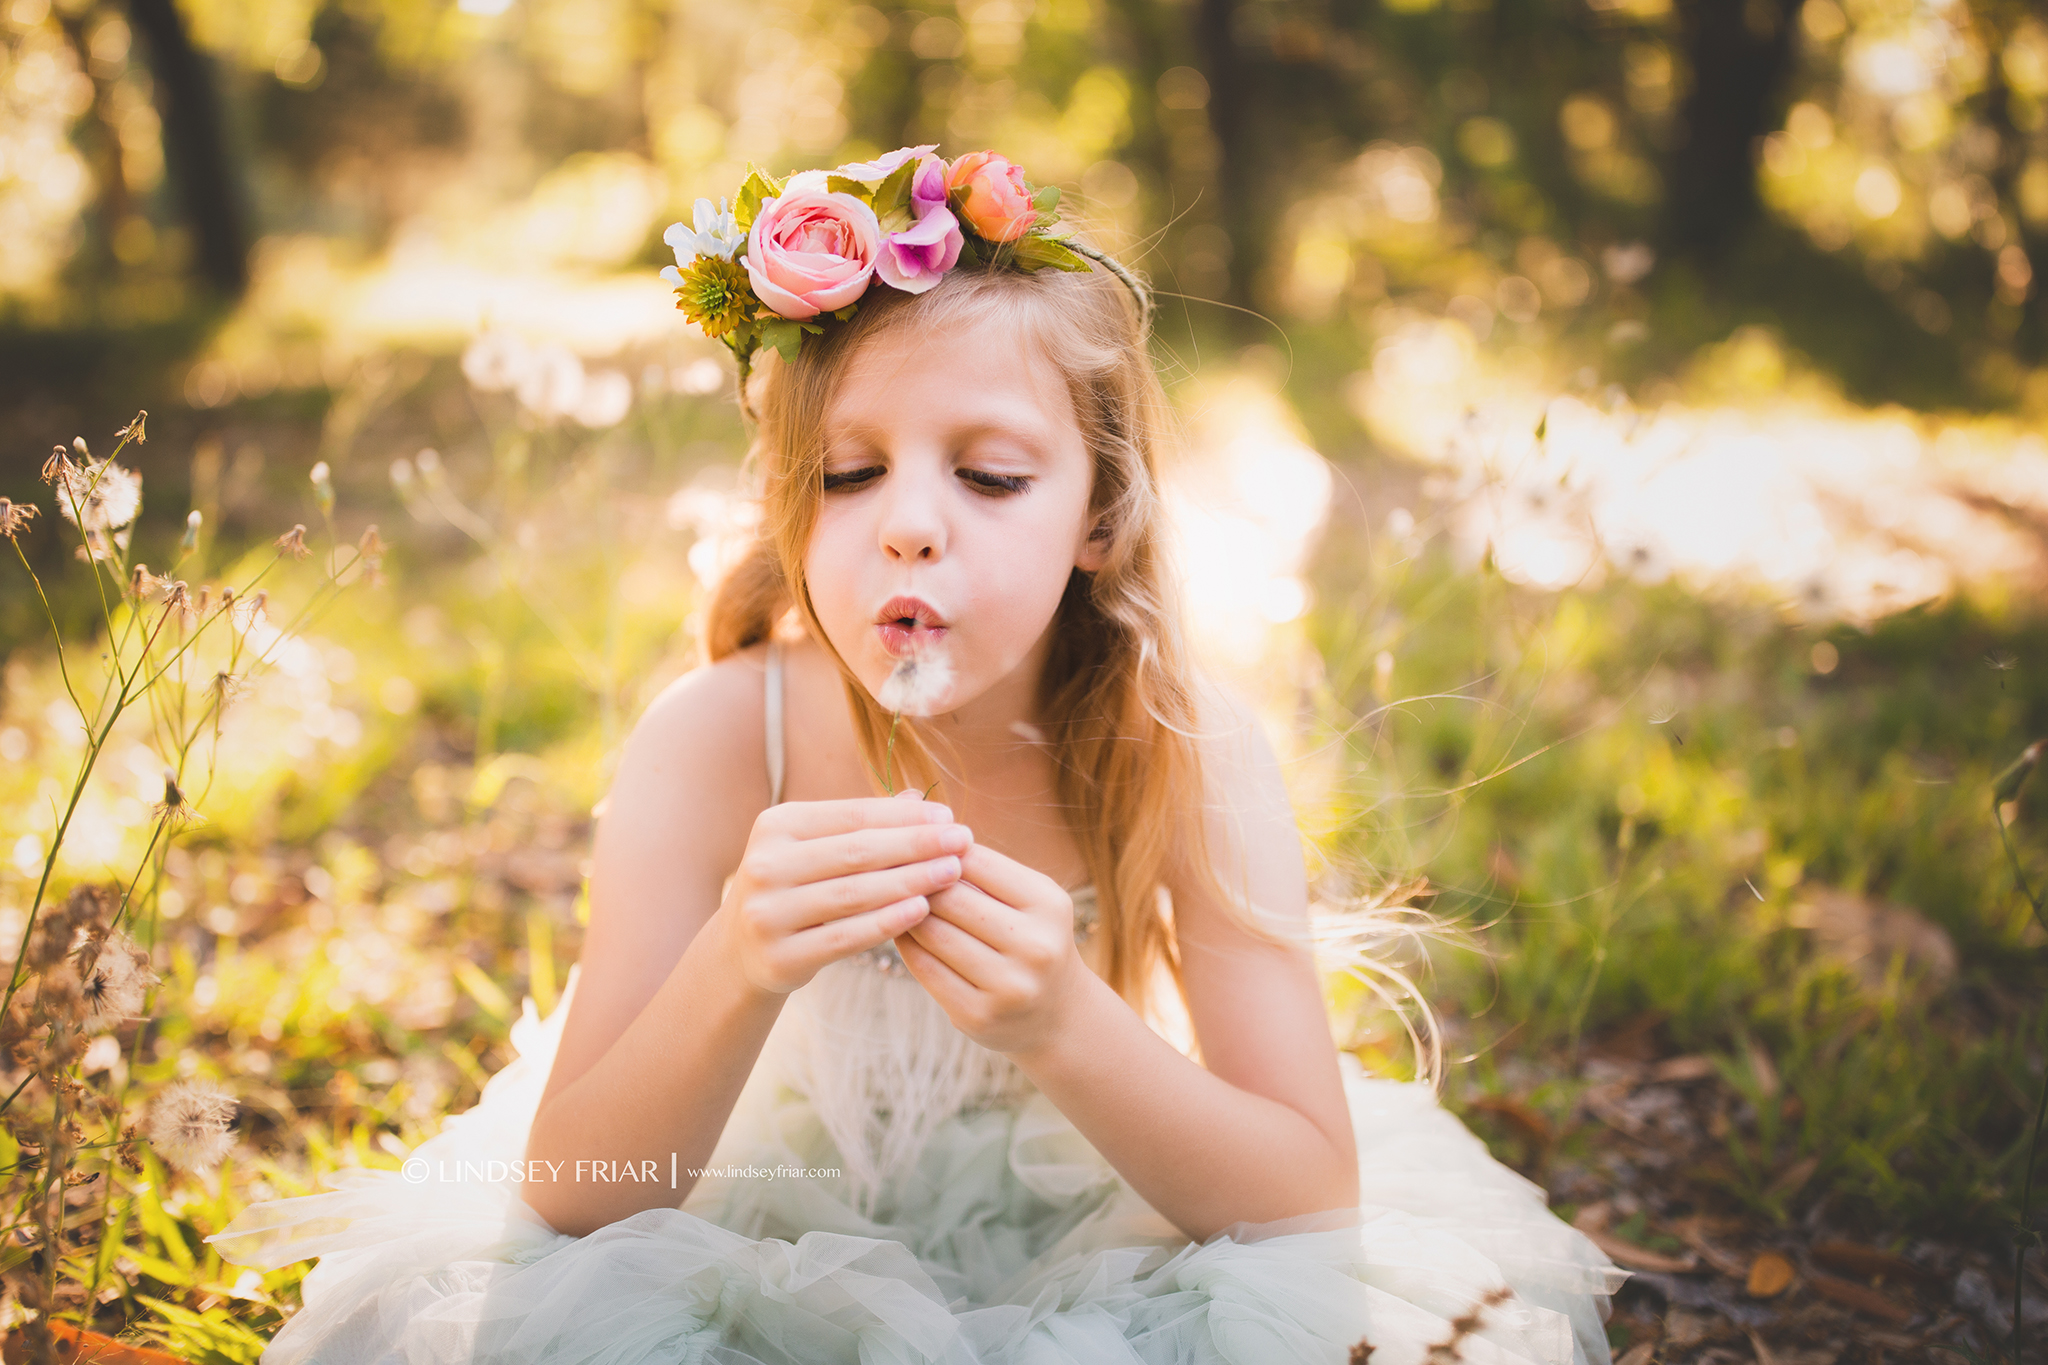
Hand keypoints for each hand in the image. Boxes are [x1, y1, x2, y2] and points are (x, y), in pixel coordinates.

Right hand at [715, 795, 970, 995]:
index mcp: (775, 826)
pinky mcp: (779, 957)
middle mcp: (765, 865)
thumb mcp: (818, 848)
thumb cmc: (796, 888)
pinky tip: (922, 910)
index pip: (851, 815)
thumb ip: (864, 825)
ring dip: (910, 881)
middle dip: (916, 845)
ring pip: (854, 894)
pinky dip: (887, 922)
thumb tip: (920, 798)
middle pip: (856, 852)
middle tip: (963, 841)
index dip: (904, 815)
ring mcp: (768, 913)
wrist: (742, 951)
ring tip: (952, 872)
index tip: (949, 815)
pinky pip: (844, 938)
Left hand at [895, 843, 1087, 1054]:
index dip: (942, 850)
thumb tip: (923, 837)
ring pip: (934, 934)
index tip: (919, 845)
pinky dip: (907, 946)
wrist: (1057, 1013)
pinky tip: (900, 932)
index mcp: (1049, 905)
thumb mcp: (1029, 899)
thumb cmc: (1031, 938)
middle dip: (920, 883)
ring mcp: (1009, 986)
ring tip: (893, 900)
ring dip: (907, 914)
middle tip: (895, 872)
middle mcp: (1035, 946)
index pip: (979, 862)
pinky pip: (926, 969)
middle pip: (952, 899)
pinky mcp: (978, 1015)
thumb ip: (985, 870)